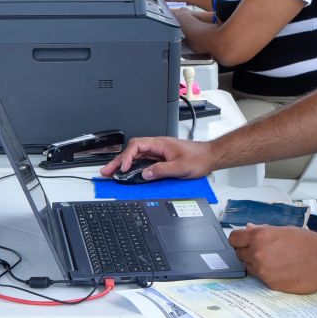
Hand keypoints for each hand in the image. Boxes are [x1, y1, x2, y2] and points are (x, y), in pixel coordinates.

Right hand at [100, 136, 216, 180]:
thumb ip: (162, 170)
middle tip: (107, 171)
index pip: (137, 145)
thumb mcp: (181, 166)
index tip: (123, 167)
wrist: (209, 157)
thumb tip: (145, 174)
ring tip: (112, 173)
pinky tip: (127, 172)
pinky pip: (142, 161)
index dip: (127, 156)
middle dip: (118, 160)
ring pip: (135, 156)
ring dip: (123, 164)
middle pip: (132, 151)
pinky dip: (132, 166)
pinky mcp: (160, 159)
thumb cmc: (199, 158)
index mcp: (160, 143)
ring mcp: (158, 152)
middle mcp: (157, 146)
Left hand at [228, 224, 316, 293]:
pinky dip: (267, 275)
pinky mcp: (270, 284)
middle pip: (239, 254)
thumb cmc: (309, 244)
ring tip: (276, 261)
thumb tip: (249, 228)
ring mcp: (263, 270)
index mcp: (260, 236)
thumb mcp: (284, 230)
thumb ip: (263, 230)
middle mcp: (257, 253)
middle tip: (263, 251)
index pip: (234, 239)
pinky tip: (281, 270)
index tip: (242, 242)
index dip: (238, 240)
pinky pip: (261, 278)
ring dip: (257, 264)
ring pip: (249, 267)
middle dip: (248, 252)